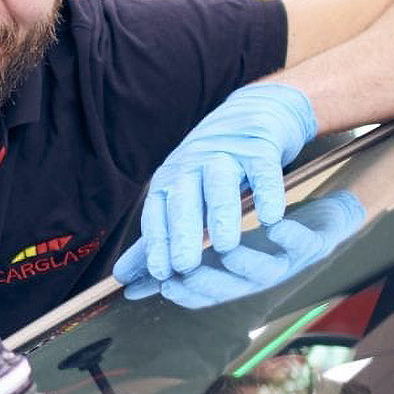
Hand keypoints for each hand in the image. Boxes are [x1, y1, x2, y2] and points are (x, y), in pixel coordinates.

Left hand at [115, 82, 317, 283]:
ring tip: (226, 247)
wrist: (252, 114)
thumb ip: (157, 237)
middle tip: (184, 267)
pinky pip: (263, 169)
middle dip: (182, 233)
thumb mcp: (179, 196)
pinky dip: (267, 192)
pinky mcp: (259, 145)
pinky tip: (271, 218)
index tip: (160, 273)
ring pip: (220, 184)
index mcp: (169, 181)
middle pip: (183, 200)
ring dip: (221, 214)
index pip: (157, 213)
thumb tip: (122, 279)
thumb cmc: (210, 166)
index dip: (157, 243)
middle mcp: (191, 164)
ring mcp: (225, 153)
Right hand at [123, 191, 365, 307]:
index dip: (185, 293)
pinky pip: (303, 244)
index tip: (163, 282)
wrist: (322, 218)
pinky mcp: (313, 243)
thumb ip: (173, 256)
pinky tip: (273, 222)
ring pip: (265, 271)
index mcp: (234, 278)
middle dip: (208, 282)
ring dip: (244, 262)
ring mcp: (287, 262)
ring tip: (225, 247)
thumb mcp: (212, 242)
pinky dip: (288, 235)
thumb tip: (124, 281)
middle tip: (185, 270)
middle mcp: (259, 277)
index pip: (204, 294)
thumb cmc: (262, 234)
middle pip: (232, 288)